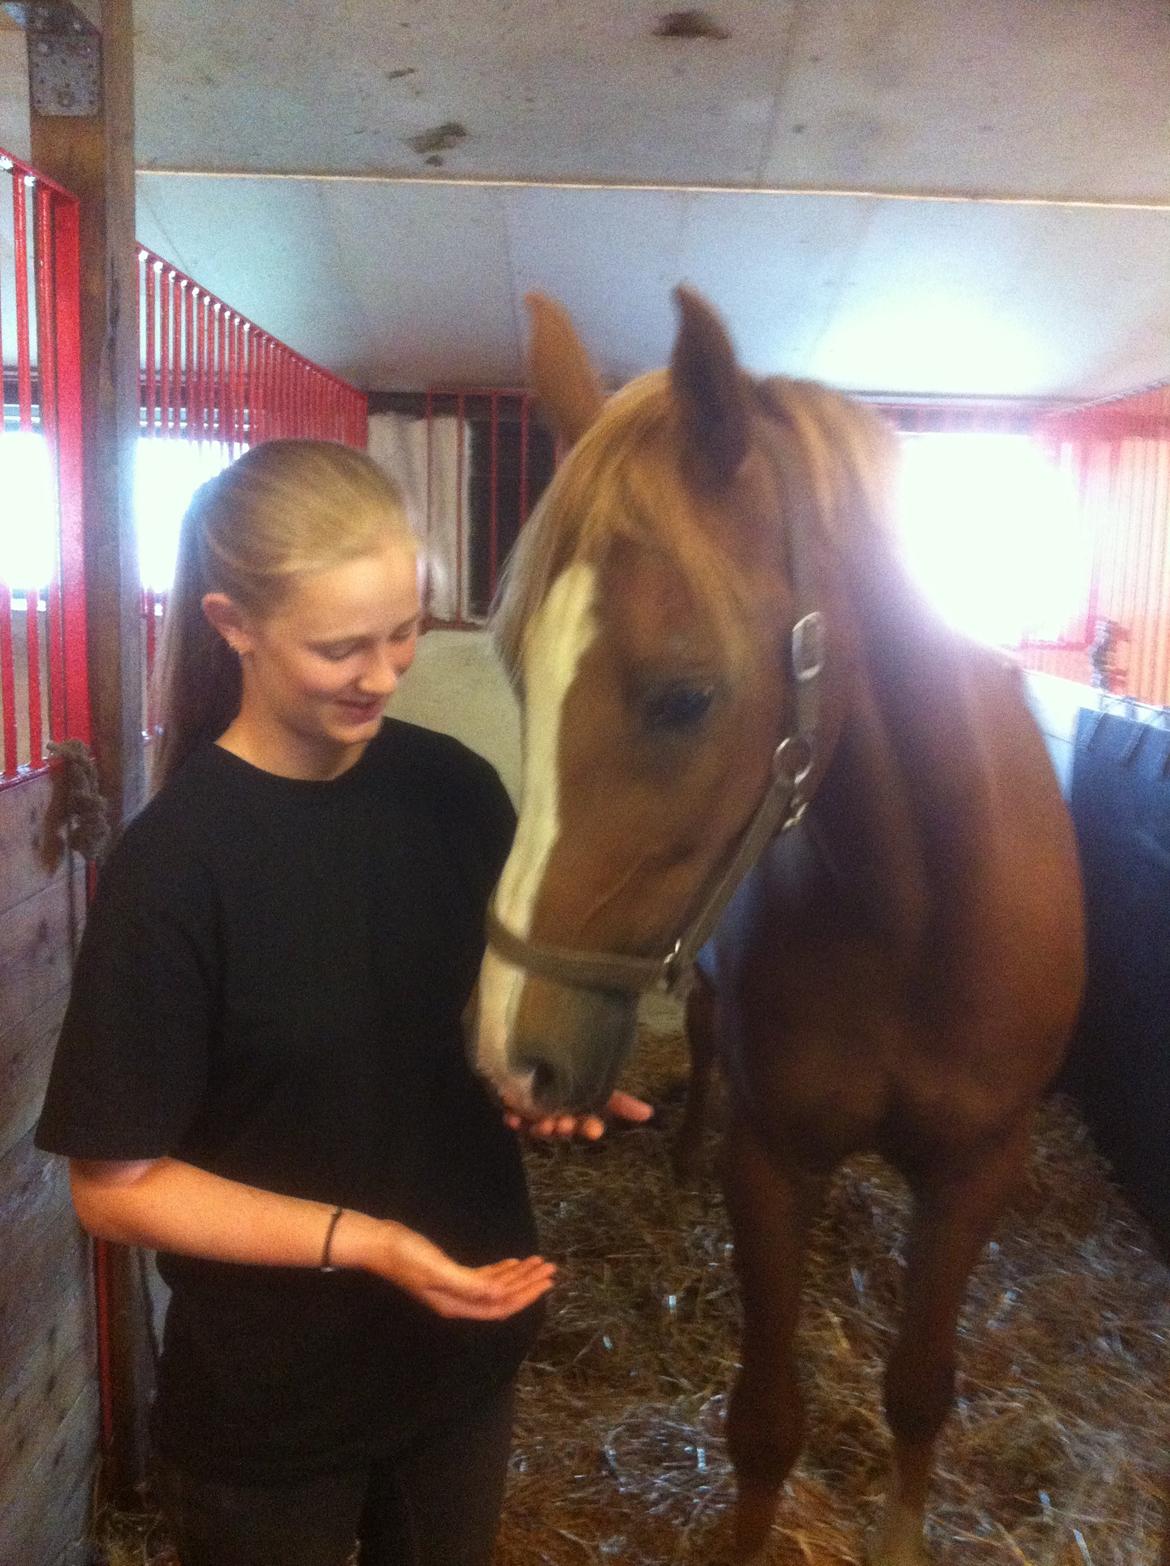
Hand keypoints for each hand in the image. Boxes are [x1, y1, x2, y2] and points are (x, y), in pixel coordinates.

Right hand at [361, 1219, 555, 1319]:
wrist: (380, 1243)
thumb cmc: (407, 1256)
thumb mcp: (438, 1269)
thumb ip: (468, 1284)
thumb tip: (498, 1294)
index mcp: (457, 1305)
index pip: (500, 1306)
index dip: (525, 1296)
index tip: (546, 1282)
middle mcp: (458, 1301)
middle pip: (501, 1298)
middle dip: (527, 1285)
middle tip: (551, 1269)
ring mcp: (454, 1288)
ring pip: (494, 1287)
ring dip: (517, 1276)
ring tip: (539, 1263)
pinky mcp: (450, 1273)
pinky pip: (483, 1277)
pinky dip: (501, 1270)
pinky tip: (512, 1262)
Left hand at [504, 1089, 653, 1141]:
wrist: (538, 1061)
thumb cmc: (571, 1076)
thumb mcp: (598, 1086)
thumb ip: (622, 1103)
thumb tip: (650, 1113)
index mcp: (580, 1111)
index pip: (589, 1124)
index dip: (590, 1128)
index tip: (595, 1129)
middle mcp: (561, 1115)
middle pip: (563, 1128)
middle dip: (563, 1128)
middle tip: (561, 1123)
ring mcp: (539, 1114)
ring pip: (540, 1128)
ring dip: (541, 1127)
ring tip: (541, 1121)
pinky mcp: (518, 1111)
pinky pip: (516, 1121)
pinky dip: (514, 1120)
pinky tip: (511, 1117)